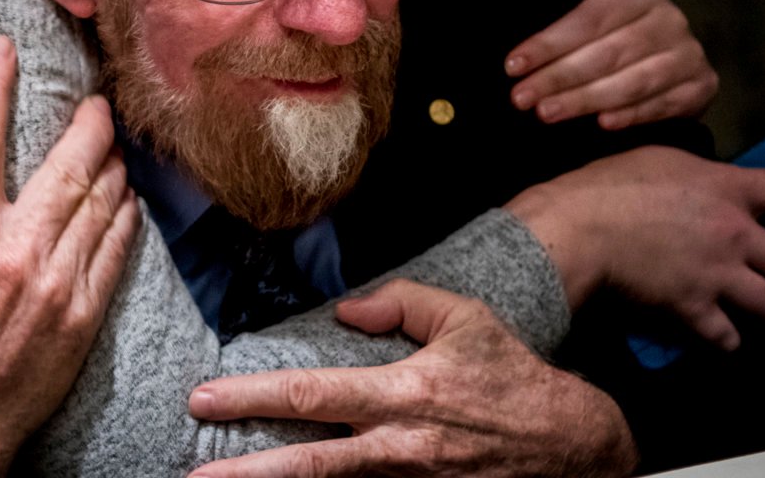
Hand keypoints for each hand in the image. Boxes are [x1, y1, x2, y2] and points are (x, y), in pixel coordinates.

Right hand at [0, 35, 140, 476]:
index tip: (1, 45)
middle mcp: (16, 252)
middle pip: (68, 163)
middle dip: (88, 121)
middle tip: (95, 97)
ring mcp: (59, 284)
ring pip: (102, 201)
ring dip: (112, 165)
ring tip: (113, 143)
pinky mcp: (85, 315)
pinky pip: (117, 248)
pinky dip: (125, 216)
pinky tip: (125, 198)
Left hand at [185, 279, 636, 477]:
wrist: (570, 445)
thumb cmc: (512, 377)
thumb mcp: (465, 320)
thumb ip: (401, 304)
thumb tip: (344, 311)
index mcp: (406, 393)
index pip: (313, 395)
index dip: (253, 397)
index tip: (205, 398)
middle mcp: (401, 448)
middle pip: (308, 465)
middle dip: (245, 473)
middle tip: (194, 476)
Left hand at [503, 0, 717, 129]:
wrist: (665, 44)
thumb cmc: (615, 14)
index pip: (590, 19)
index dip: (549, 43)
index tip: (513, 65)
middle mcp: (670, 19)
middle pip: (606, 54)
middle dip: (558, 78)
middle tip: (521, 98)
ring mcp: (688, 54)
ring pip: (631, 83)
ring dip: (585, 101)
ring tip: (546, 113)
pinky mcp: (701, 85)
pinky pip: (662, 104)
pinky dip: (631, 116)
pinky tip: (601, 124)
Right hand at [508, 145, 764, 348]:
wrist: (578, 228)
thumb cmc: (608, 186)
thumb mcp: (662, 159)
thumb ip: (698, 173)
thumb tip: (711, 182)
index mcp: (731, 189)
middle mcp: (736, 235)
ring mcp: (718, 275)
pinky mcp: (693, 309)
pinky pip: (729, 337)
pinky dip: (728, 340)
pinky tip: (721, 337)